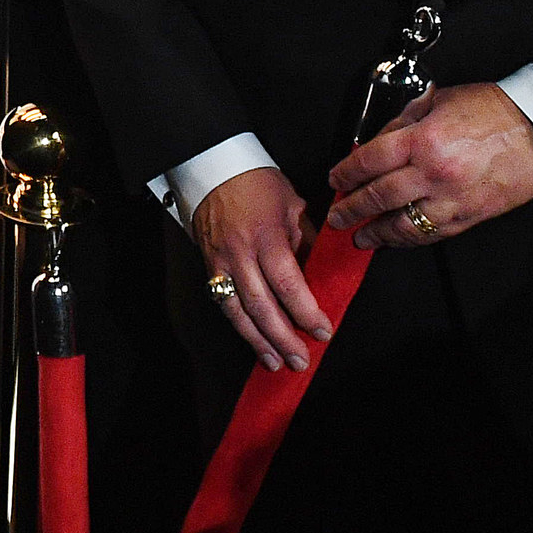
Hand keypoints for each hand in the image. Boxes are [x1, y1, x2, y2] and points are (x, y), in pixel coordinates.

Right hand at [194, 167, 327, 372]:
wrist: (213, 169)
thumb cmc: (257, 184)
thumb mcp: (293, 205)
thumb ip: (308, 240)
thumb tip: (323, 273)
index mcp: (266, 236)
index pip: (288, 283)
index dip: (305, 311)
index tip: (322, 330)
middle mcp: (240, 254)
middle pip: (261, 306)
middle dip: (283, 337)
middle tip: (302, 359)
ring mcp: (221, 263)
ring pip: (238, 312)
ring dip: (259, 341)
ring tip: (278, 362)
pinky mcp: (210, 267)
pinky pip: (224, 304)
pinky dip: (240, 326)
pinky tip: (254, 341)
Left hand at [326, 83, 532, 249]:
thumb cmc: (496, 110)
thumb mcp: (440, 101)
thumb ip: (404, 121)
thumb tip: (377, 140)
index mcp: (423, 141)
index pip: (369, 161)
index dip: (346, 174)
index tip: (336, 181)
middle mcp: (433, 174)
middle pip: (379, 197)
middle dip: (351, 209)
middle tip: (337, 217)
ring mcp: (453, 199)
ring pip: (403, 225)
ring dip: (377, 233)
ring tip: (361, 238)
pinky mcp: (471, 216)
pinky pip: (433, 234)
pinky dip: (410, 239)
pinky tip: (396, 240)